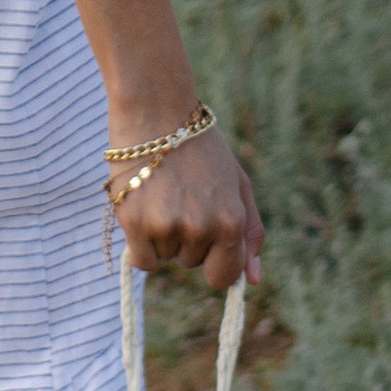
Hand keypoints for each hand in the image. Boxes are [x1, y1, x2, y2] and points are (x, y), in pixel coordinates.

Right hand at [110, 126, 262, 292]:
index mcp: (231, 221)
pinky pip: (143, 260)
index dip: (215, 261)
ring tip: (162, 193)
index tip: (206, 240)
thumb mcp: (238, 183)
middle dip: (188, 238)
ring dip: (163, 235)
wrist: (156, 111)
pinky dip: (141, 244)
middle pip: (192, 262)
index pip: (224, 275)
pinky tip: (145, 208)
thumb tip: (254, 280)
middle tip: (182, 197)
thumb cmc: (201, 147)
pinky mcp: (136, 223)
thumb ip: (251, 232)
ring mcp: (167, 226)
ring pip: (166, 257)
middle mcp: (201, 228)